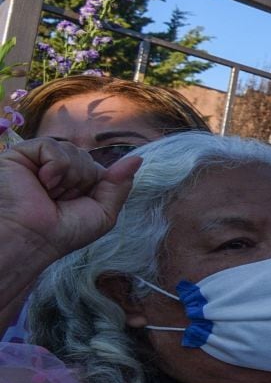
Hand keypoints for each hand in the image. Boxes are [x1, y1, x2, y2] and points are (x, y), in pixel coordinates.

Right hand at [0, 138, 141, 263]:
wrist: (31, 237)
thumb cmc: (63, 232)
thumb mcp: (103, 212)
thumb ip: (119, 185)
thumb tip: (138, 159)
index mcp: (74, 183)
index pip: (99, 168)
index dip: (98, 184)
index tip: (81, 203)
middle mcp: (57, 171)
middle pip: (87, 159)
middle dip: (82, 182)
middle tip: (61, 201)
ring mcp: (39, 161)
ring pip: (73, 152)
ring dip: (69, 178)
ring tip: (49, 194)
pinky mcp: (21, 154)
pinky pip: (51, 145)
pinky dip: (54, 167)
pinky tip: (43, 183)